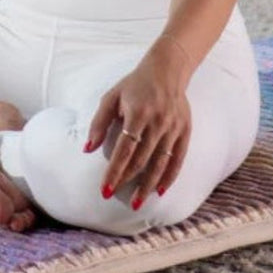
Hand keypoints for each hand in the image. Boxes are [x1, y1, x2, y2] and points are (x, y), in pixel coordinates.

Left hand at [84, 52, 191, 210]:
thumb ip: (99, 123)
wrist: (167, 70)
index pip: (124, 149)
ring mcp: (173, 127)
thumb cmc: (134, 85)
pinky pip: (178, 159)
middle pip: (142, 159)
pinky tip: (160, 190)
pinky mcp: (185, 130)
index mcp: (138, 113)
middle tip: (116, 198)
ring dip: (148, 185)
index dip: (114, 171)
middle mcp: (158, 122)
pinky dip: (170, 176)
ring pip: (160, 163)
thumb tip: (87, 149)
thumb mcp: (111, 97)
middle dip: (128, 180)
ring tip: (137, 203)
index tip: (105, 189)